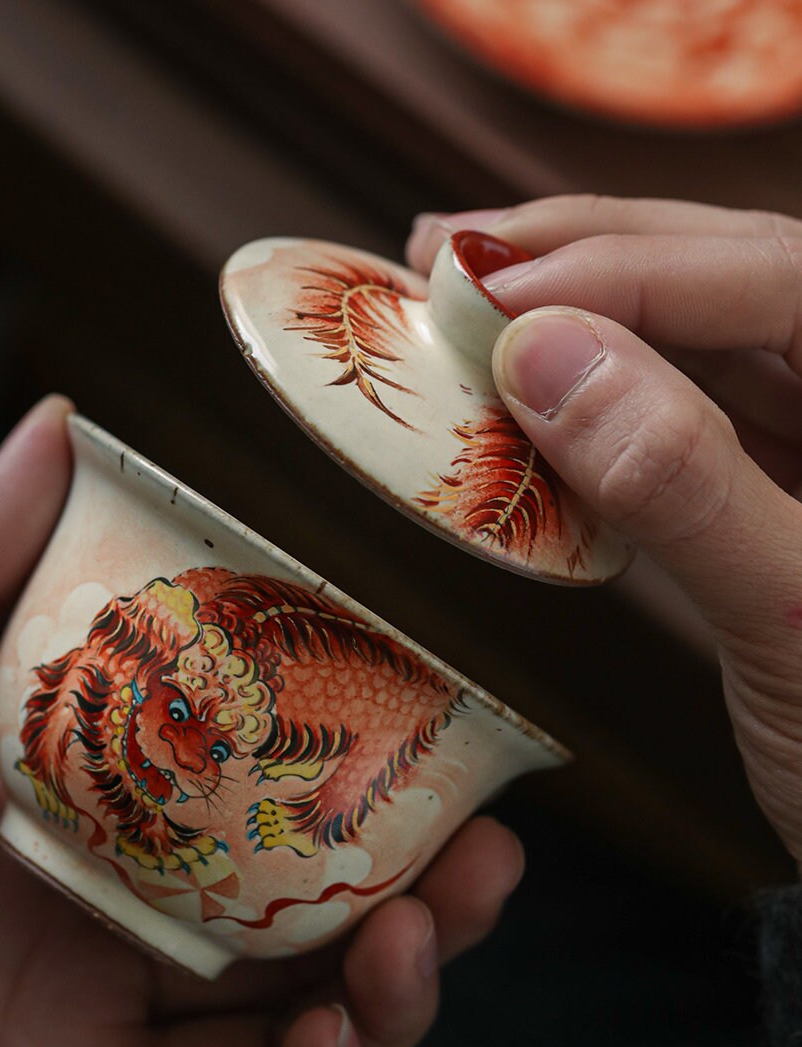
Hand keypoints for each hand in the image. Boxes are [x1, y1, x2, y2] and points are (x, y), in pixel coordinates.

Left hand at [0, 397, 523, 1046]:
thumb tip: (56, 428)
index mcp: (80, 846)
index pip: (243, 804)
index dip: (342, 773)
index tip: (427, 722)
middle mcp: (115, 959)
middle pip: (301, 923)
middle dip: (410, 887)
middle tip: (486, 845)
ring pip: (303, 1035)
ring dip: (390, 991)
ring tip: (429, 931)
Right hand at [410, 196, 801, 868]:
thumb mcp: (796, 623)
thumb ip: (683, 481)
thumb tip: (547, 353)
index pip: (774, 276)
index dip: (621, 266)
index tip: (488, 288)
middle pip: (729, 273)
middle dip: (585, 253)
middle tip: (450, 254)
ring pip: (695, 332)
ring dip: (578, 306)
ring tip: (466, 292)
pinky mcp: (776, 486)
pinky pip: (676, 412)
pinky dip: (593, 394)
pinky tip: (526, 387)